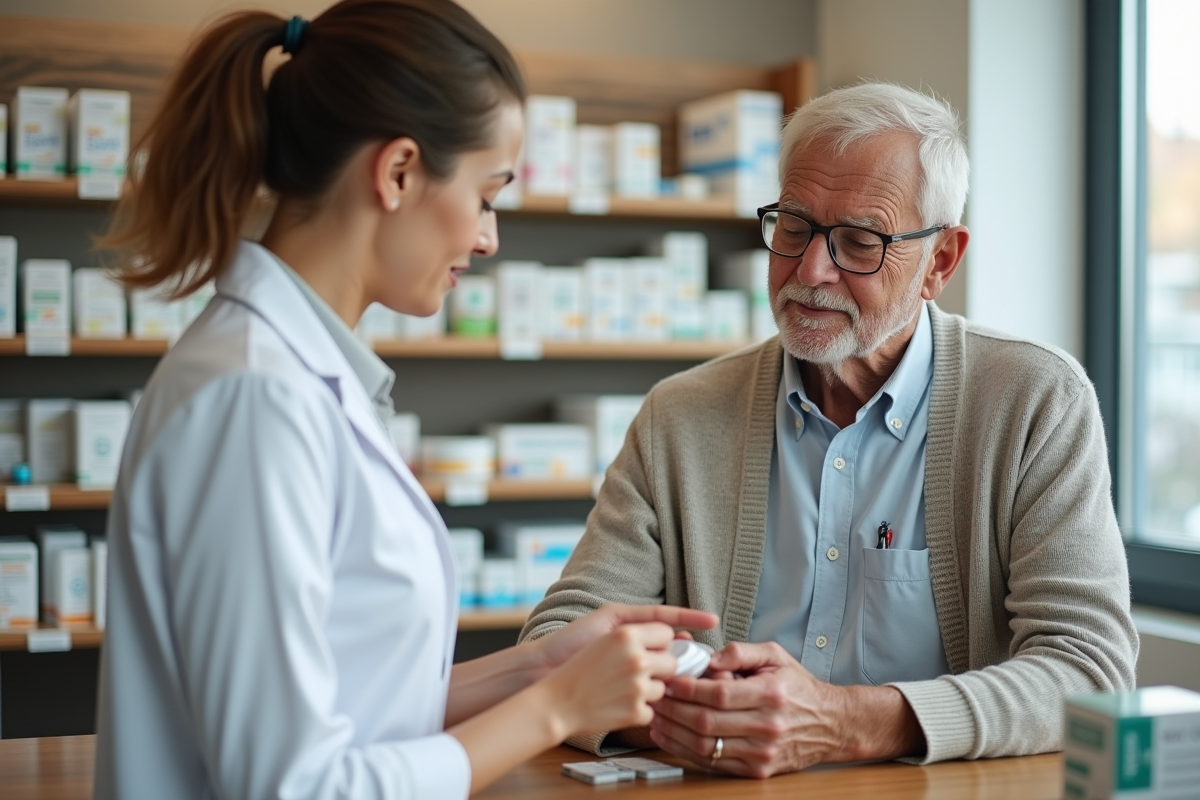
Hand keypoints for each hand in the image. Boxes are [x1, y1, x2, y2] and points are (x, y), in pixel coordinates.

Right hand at [542, 622, 678, 738]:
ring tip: (621, 691)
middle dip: (660, 669)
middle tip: (637, 674)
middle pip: (672, 662)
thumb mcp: (604, 641)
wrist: (555, 703)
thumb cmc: (577, 669)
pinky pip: (651, 711)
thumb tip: (673, 637)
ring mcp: (638, 686)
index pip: (667, 633)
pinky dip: (637, 712)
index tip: (653, 650)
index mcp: (627, 635)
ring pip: (663, 688)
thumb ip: (636, 636)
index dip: (661, 643)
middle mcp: (636, 658)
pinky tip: (617, 707)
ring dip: (647, 692)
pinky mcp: (635, 711)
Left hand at [647, 641, 924, 777]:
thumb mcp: (774, 656)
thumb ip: (740, 652)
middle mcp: (767, 726)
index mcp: (771, 694)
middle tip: (654, 697)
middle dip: (673, 710)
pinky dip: (687, 752)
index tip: (668, 681)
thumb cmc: (797, 686)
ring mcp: (762, 753)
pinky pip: (713, 764)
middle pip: (706, 722)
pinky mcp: (757, 770)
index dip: (688, 689)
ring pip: (705, 747)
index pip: (718, 694)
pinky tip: (672, 737)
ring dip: (673, 733)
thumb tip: (707, 657)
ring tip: (655, 718)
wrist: (830, 724)